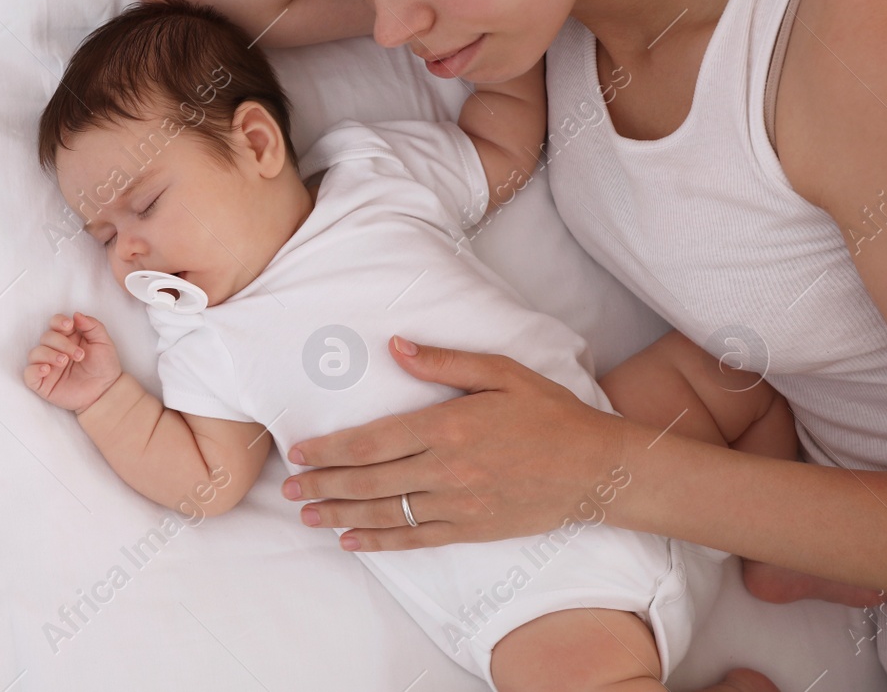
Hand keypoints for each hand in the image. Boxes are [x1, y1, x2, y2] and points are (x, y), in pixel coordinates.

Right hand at [23, 312, 123, 412]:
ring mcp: (48, 366)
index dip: (58, 321)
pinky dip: (34, 370)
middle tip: (79, 356)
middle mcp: (55, 349)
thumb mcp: (104, 342)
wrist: (105, 392)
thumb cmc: (104, 366)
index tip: (69, 325)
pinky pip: (29, 374)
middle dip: (61, 343)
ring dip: (48, 354)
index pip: (54, 322)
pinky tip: (47, 370)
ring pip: (35, 353)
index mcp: (68, 337)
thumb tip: (76, 314)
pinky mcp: (43, 383)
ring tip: (64, 362)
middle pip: (46, 337)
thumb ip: (92, 326)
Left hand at [282, 337, 628, 550]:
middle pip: (370, 480)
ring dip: (341, 514)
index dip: (331, 449)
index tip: (300, 451)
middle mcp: (447, 469)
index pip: (373, 442)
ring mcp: (458, 503)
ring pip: (386, 512)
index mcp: (448, 426)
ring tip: (308, 514)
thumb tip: (396, 346)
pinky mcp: (472, 529)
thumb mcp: (501, 372)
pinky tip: (352, 540)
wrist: (597, 468)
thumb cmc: (549, 413)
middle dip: (324, 484)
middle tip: (290, 487)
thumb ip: (444, 362)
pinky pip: (416, 538)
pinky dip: (380, 541)